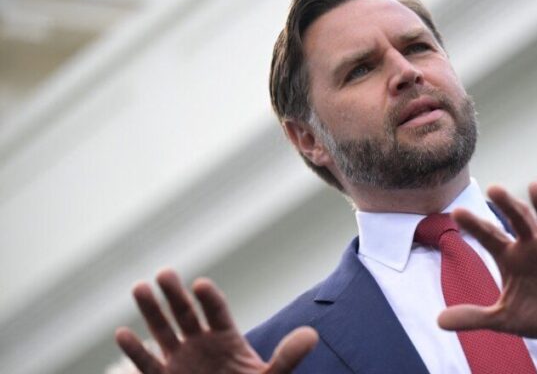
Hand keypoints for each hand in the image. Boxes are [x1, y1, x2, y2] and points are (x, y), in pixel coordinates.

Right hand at [115, 269, 317, 372]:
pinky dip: (135, 350)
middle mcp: (201, 343)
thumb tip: (312, 335)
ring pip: (163, 331)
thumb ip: (287, 358)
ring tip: (139, 287)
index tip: (201, 286)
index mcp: (227, 338)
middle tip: (164, 273)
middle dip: (175, 294)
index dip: (209, 299)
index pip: (217, 312)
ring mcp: (180, 360)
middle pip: (186, 313)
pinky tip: (122, 333)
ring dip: (151, 310)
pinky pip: (147, 364)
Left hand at [439, 183, 536, 352]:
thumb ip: (475, 317)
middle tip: (494, 188)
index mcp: (510, 256)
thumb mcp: (504, 318)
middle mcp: (532, 246)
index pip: (490, 237)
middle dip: (507, 205)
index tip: (457, 212)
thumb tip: (439, 321)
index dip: (475, 225)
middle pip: (518, 221)